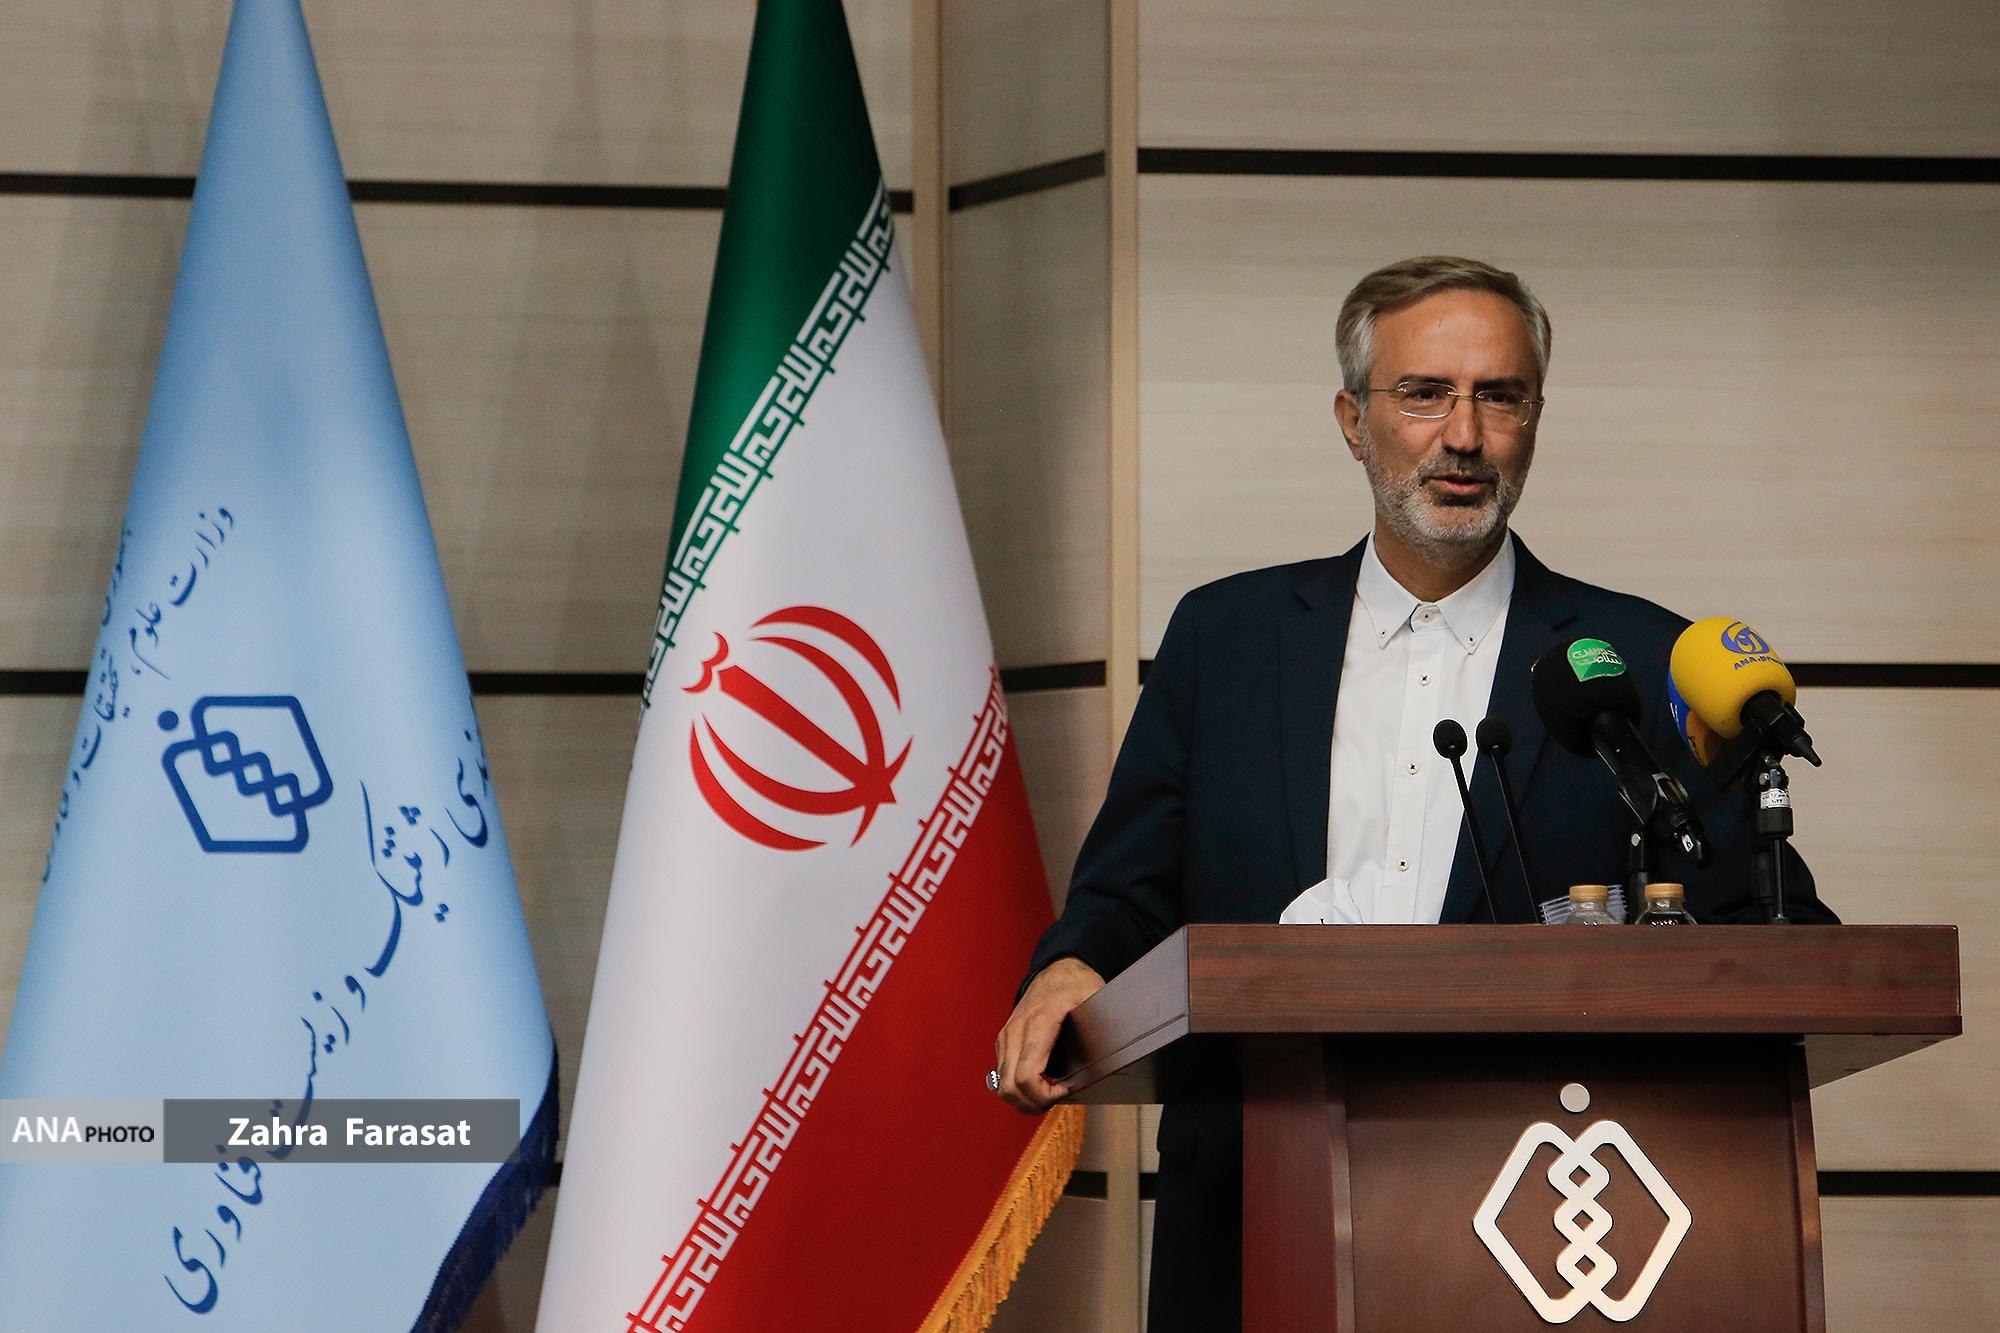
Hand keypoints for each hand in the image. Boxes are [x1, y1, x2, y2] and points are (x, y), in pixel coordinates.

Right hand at [992, 957, 1104, 1112]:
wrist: (1056, 969)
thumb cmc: (1076, 984)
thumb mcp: (1096, 999)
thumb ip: (1105, 1025)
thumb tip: (1121, 1050)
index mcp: (1039, 1023)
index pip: (1026, 1076)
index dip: (1045, 1096)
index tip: (1066, 1090)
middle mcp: (1016, 1031)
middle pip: (1009, 1087)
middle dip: (1033, 1103)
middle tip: (1057, 1099)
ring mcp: (1006, 1036)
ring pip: (1001, 1085)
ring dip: (1023, 1099)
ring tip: (1048, 1095)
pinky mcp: (1003, 1040)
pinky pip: (1001, 1075)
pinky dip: (1017, 1088)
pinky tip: (1039, 1084)